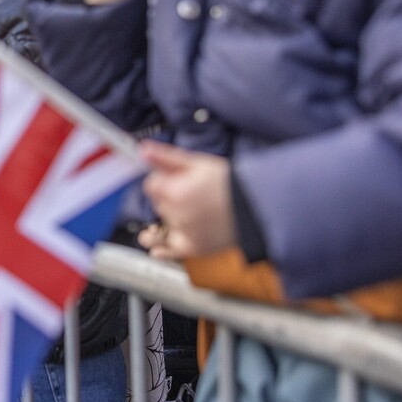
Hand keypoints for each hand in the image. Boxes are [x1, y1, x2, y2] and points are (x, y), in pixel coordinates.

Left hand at [136, 140, 235, 259]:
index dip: (161, 180)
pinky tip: (156, 250)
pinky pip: (171, 252)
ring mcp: (185, 233)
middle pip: (158, 205)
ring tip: (154, 228)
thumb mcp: (197, 163)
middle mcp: (176, 214)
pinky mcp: (195, 248)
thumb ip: (166, 157)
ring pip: (160, 229)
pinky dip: (162, 252)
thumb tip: (143, 149)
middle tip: (186, 196)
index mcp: (174, 192)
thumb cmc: (229, 182)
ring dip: (155, 229)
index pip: (152, 185)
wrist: (257, 205)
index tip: (172, 180)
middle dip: (167, 200)